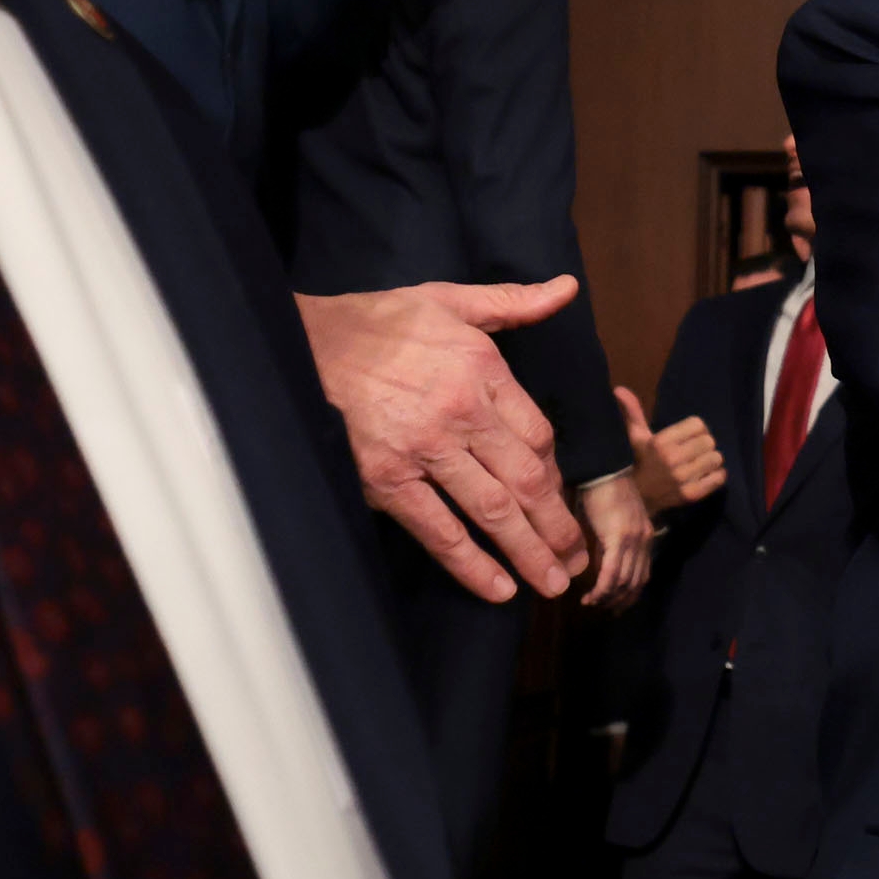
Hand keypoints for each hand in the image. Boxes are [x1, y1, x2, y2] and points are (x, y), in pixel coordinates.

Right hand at [297, 281, 586, 601]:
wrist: (300, 344)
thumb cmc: (377, 322)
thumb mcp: (449, 299)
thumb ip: (513, 303)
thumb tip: (566, 289)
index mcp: (482, 372)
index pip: (538, 435)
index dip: (556, 473)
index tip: (561, 497)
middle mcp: (461, 415)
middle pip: (527, 480)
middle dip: (558, 525)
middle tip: (578, 560)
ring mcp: (424, 452)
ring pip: (493, 511)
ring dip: (530, 551)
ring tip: (553, 583)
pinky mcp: (387, 481)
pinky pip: (440, 531)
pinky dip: (472, 565)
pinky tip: (498, 588)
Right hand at [574, 470, 656, 613]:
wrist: (603, 466)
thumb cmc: (603, 489)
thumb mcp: (610, 521)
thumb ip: (610, 544)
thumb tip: (600, 567)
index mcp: (645, 535)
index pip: (643, 574)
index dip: (631, 594)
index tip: (617, 607)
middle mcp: (645, 540)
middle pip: (636, 582)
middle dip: (619, 601)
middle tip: (602, 610)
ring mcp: (634, 539)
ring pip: (624, 581)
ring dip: (608, 597)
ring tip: (592, 604)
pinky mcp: (619, 537)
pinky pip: (612, 572)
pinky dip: (602, 588)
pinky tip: (591, 597)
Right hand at [616, 386, 727, 515]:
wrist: (635, 499)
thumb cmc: (639, 462)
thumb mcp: (635, 437)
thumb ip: (632, 412)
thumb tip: (619, 389)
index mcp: (660, 442)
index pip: (698, 424)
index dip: (697, 429)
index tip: (690, 436)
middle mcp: (672, 459)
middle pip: (709, 441)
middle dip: (704, 444)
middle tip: (696, 451)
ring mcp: (683, 478)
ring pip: (716, 458)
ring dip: (711, 460)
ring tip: (700, 463)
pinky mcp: (692, 495)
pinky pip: (719, 478)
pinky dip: (717, 476)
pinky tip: (705, 475)